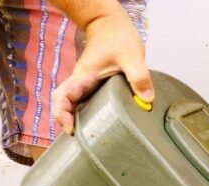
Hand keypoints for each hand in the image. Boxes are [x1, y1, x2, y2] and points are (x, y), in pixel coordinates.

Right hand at [52, 11, 153, 134]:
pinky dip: (89, 112)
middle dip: (68, 121)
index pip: (62, 96)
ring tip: (91, 135)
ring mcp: (86, 84)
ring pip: (74, 104)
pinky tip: (103, 123)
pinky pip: (86, 101)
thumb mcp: (131, 56)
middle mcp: (81, 82)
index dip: (62, 113)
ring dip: (77, 118)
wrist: (110, 24)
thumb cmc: (116, 36)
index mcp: (83, 76)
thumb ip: (139, 77)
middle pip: (65, 105)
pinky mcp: (94, 85)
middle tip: (80, 138)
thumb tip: (147, 100)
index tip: (70, 127)